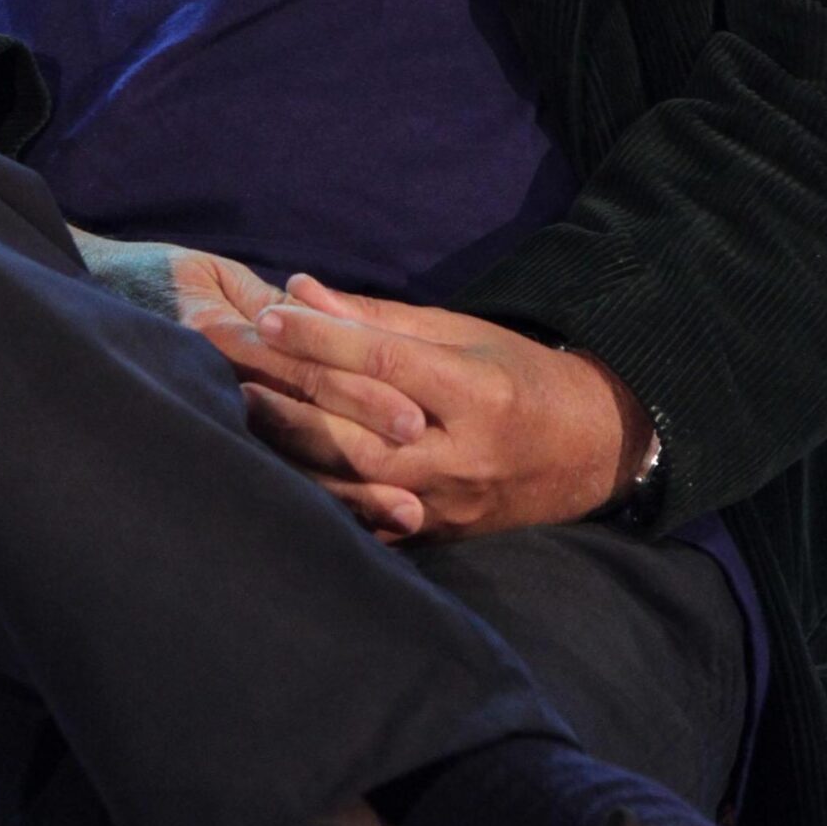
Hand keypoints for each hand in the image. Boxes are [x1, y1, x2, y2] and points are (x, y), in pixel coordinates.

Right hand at [65, 230, 432, 542]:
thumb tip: (324, 316)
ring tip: (404, 524)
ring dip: (347, 500)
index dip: (361, 395)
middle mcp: (221, 387)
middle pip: (305, 429)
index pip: (306, 370)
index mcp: (225, 340)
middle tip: (420, 500)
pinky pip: (262, 479)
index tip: (414, 421)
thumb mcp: (207, 279)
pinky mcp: (206, 438)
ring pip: (288, 468)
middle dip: (365, 464)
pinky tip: (351, 538)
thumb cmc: (150, 282)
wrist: (74, 310)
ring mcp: (210, 419)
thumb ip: (262, 303)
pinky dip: (307, 507)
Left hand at [230, 271, 656, 542]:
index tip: (268, 315)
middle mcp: (463, 456)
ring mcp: (449, 505)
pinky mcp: (437, 535)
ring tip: (242, 411)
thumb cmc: (520, 376)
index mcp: (477, 394)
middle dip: (293, 396)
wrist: (591, 451)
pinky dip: (319, 491)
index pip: (383, 363)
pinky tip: (276, 469)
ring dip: (292, 446)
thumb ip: (379, 319)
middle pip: (360, 429)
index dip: (321, 338)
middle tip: (236, 365)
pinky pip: (366, 516)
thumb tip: (300, 290)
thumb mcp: (463, 333)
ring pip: (354, 480)